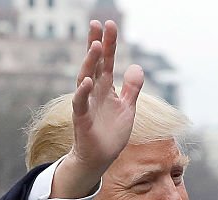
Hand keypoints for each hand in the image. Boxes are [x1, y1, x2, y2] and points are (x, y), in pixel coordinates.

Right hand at [53, 20, 143, 197]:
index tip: (109, 24)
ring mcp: (86, 104)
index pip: (107, 62)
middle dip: (96, 44)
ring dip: (90, 63)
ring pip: (85, 78)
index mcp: (105, 89)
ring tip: (96, 45)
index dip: (109, 44)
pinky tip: (88, 80)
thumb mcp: (127, 108)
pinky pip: (80, 103)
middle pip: (94, 64)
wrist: (100, 157)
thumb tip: (137, 67)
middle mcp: (94, 92)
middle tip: (97, 24)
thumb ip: (132, 89)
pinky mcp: (82, 119)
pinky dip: (83, 92)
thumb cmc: (111, 133)